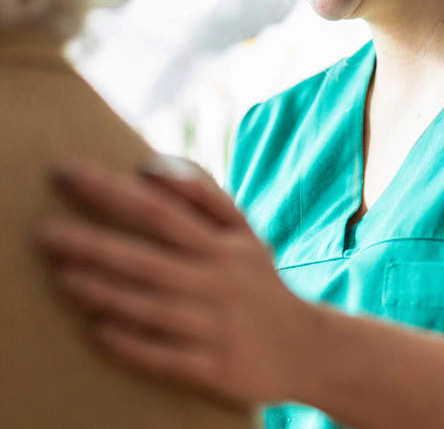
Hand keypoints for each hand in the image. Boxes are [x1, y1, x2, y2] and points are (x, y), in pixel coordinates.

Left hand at [36, 160, 315, 405]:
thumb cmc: (259, 280)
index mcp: (223, 244)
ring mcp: (216, 326)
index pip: (161, 210)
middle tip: (44, 233)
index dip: (113, 191)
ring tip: (62, 277)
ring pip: (152, 307)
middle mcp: (218, 281)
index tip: (68, 174)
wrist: (306, 347)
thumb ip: (203, 195)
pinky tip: (98, 331)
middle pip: (148, 258)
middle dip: (95, 243)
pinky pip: (167, 358)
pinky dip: (132, 344)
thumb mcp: (243, 232)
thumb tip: (151, 167)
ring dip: (105, 292)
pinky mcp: (216, 368)